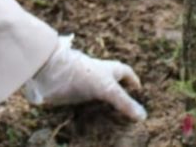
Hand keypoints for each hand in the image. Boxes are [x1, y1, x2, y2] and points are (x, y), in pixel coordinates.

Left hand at [22, 36, 146, 121]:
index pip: (125, 73)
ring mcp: (85, 87)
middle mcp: (98, 77)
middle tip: (129, 110)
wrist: (53, 72)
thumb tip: (143, 116)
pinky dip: (90, 115)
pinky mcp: (73, 97)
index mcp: (109, 70)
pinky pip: (85, 107)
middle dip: (120, 96)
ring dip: (105, 108)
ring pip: (98, 98)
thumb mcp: (108, 88)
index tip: (139, 90)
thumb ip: (124, 102)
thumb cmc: (84, 73)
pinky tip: (94, 125)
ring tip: (114, 122)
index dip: (133, 80)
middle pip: (112, 86)